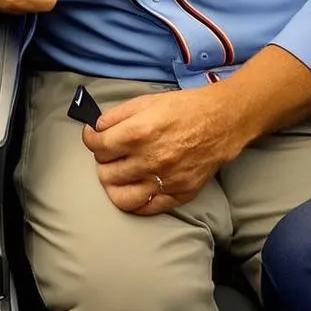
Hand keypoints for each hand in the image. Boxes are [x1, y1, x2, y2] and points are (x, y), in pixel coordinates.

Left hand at [81, 87, 247, 214]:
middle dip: (103, 161)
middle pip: (106, 172)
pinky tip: (134, 189)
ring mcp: (164, 180)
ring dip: (114, 185)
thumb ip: (116, 115)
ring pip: (121, 197)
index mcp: (137, 133)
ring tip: (117, 175)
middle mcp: (148, 160)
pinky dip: (135, 202)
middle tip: (110, 153)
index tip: (93, 137)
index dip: (90, 139)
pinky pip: (147, 208)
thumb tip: (96, 128)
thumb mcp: (145, 101)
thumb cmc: (183, 108)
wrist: (221, 121)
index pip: (97, 146)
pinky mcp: (179, 193)